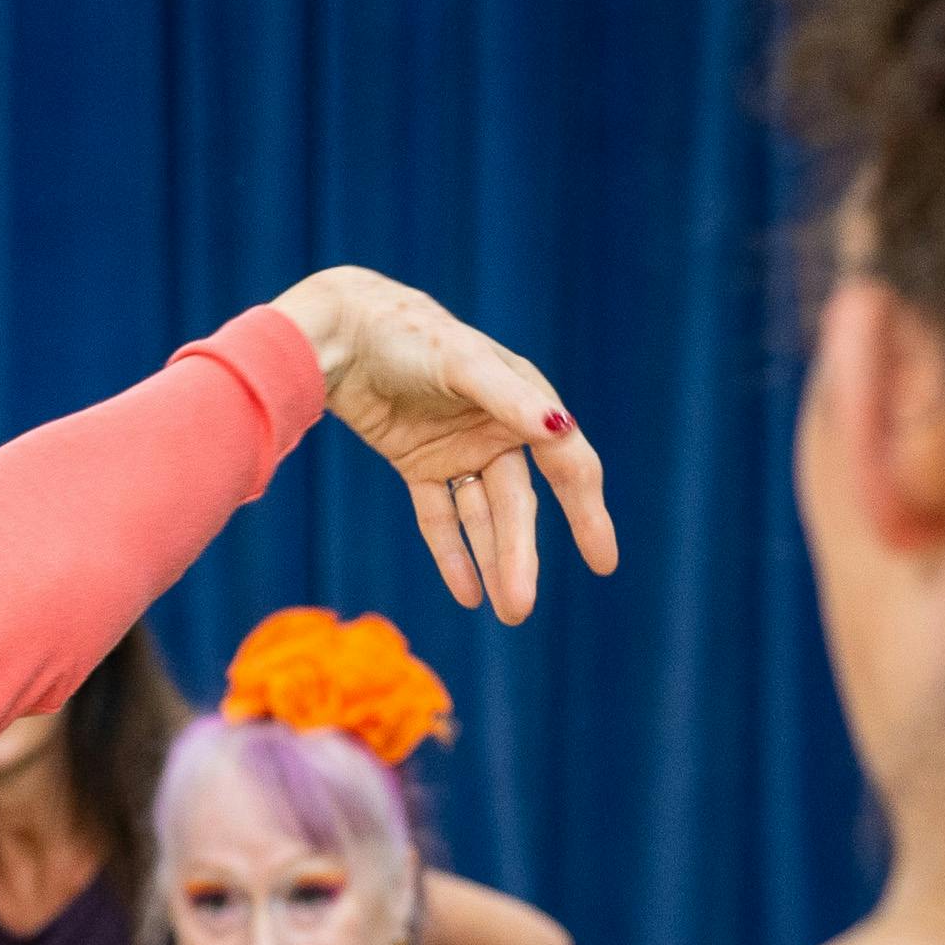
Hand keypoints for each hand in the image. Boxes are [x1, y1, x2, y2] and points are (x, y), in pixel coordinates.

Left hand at [269, 265, 618, 621]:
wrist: (340, 332)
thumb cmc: (408, 335)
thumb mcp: (462, 363)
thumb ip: (510, 400)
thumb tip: (561, 429)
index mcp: (524, 402)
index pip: (567, 466)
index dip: (588, 514)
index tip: (604, 562)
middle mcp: (499, 429)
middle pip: (518, 505)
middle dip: (520, 556)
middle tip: (520, 609)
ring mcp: (459, 449)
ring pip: (483, 516)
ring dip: (494, 561)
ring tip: (507, 612)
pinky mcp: (419, 462)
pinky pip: (441, 515)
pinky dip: (453, 553)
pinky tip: (468, 593)